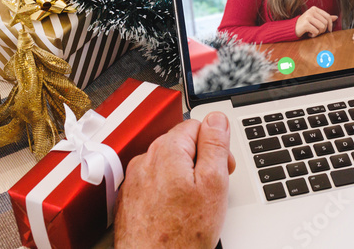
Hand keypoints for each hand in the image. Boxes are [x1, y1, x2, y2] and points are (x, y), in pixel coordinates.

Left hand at [115, 112, 235, 248]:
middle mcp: (146, 160)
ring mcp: (135, 180)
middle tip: (212, 188)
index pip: (197, 125)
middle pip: (182, 144)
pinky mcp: (130, 198)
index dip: (216, 145)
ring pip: (168, 164)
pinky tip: (176, 211)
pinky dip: (167, 191)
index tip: (223, 165)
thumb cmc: (182, 234)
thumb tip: (217, 119)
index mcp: (168, 150)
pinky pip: (154, 182)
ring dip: (183, 176)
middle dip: (200, 160)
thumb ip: (215, 145)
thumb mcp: (213, 183)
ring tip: (194, 203)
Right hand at [295, 6, 337, 37]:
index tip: (329, 30)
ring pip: (322, 27)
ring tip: (313, 32)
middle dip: (323, 29)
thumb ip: (325, 18)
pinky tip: (309, 34)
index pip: (327, 16)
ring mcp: (308, 17)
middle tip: (317, 31)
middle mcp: (311, 11)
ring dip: (318, 32)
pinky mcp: (305, 24)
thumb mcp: (316, 19)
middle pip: (325, 22)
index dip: (330, 24)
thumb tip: (336, 17)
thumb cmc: (306, 24)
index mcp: (314, 9)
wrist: (293, 28)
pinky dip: (313, 35)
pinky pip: (316, 31)